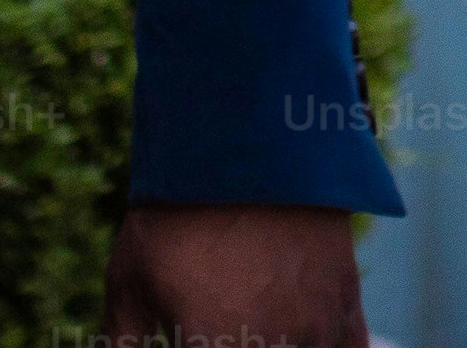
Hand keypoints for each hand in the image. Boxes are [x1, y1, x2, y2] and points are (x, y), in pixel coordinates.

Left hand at [105, 201, 363, 347]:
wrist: (248, 139)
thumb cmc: (177, 215)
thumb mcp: (128, 283)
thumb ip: (121, 342)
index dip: (189, 344)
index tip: (185, 332)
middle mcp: (270, 347)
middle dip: (230, 341)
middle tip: (216, 321)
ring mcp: (315, 329)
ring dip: (278, 342)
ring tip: (247, 320)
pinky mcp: (345, 302)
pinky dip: (326, 346)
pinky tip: (303, 336)